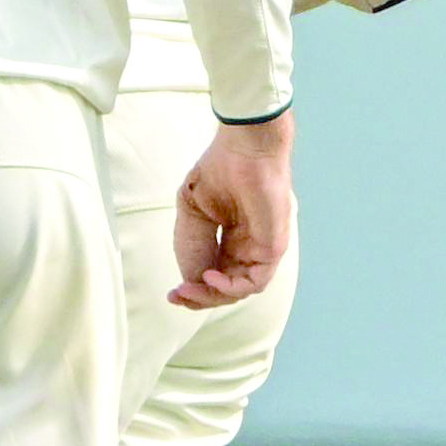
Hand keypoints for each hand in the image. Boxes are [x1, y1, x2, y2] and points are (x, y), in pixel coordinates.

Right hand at [171, 115, 295, 310]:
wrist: (244, 147)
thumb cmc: (221, 170)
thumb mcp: (193, 213)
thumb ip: (191, 245)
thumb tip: (189, 278)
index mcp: (231, 240)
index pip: (214, 276)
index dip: (193, 289)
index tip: (172, 293)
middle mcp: (248, 248)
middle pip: (226, 288)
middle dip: (200, 298)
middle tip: (178, 296)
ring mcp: (262, 248)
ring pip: (240, 290)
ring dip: (212, 296)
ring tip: (190, 288)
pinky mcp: (273, 246)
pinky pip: (255, 281)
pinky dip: (230, 287)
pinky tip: (210, 277)